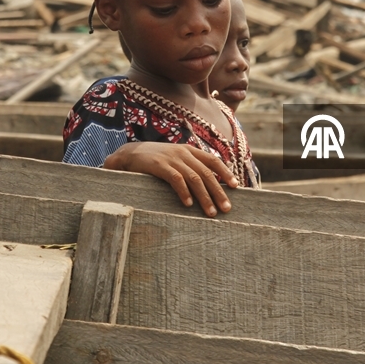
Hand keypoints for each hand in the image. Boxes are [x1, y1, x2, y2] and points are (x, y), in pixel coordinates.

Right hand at [103, 141, 237, 216]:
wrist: (129, 153)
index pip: (213, 160)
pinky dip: (184, 192)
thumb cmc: (154, 160)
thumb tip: (207, 183)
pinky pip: (176, 180)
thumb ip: (189, 166)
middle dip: (218, 192)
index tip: (235, 187)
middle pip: (207, 173)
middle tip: (226, 208)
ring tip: (211, 212)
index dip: (225, 173)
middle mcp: (183, 153)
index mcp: (189, 150)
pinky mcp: (159, 166)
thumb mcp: (175, 158)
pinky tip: (189, 204)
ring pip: (195, 178)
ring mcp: (172, 159)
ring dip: (205, 197)